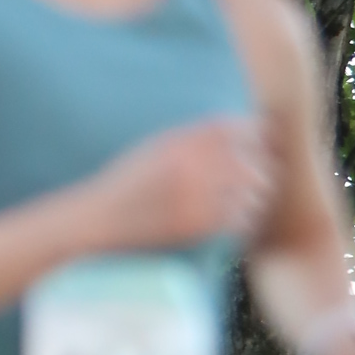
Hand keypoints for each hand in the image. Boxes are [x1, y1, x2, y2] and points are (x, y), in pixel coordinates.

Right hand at [87, 114, 273, 253]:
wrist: (95, 221)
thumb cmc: (126, 186)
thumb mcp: (157, 147)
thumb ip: (194, 138)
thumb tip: (240, 130)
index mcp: (185, 138)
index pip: (243, 128)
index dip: (256, 139)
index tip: (256, 152)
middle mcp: (192, 162)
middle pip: (254, 161)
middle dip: (260, 172)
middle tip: (258, 182)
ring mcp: (195, 194)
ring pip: (252, 192)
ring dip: (254, 199)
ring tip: (247, 205)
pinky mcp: (194, 224)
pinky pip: (239, 220)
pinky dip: (242, 223)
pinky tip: (233, 226)